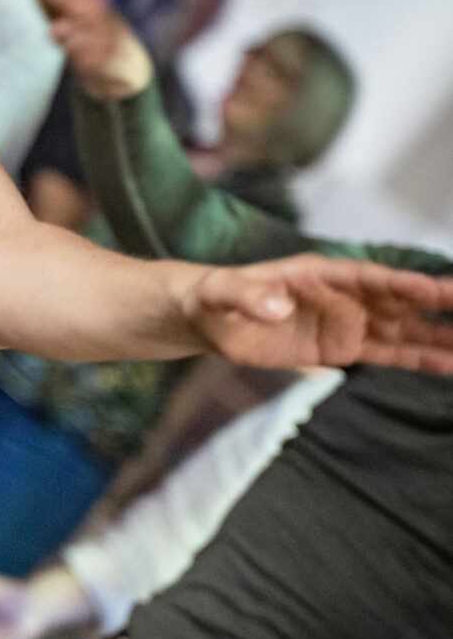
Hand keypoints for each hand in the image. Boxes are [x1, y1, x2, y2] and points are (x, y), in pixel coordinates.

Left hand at [186, 250, 452, 373]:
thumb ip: (248, 297)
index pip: (367, 278)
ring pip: (403, 328)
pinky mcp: (344, 348)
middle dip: (436, 302)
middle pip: (398, 299)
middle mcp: (343, 295)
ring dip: (438, 336)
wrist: (209, 317)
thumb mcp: (222, 293)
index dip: (399, 284)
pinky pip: (388, 353)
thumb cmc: (214, 297)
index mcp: (318, 274)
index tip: (431, 289)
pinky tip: (448, 364)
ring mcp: (348, 322)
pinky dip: (418, 359)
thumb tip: (274, 306)